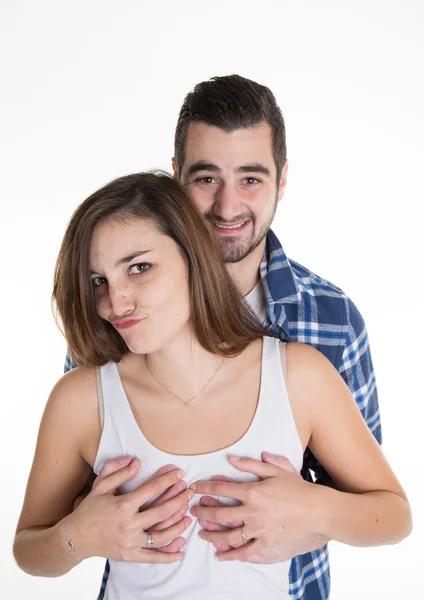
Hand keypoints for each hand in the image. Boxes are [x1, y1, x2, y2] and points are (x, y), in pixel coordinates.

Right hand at [67, 458, 192, 562]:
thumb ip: (118, 472)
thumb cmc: (89, 509)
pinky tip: (181, 552)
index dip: (168, 480)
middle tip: (190, 492)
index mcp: (123, 504)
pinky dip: (168, 556)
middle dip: (180, 499)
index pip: (152, 489)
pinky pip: (153, 557)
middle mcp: (129, 524)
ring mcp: (130, 542)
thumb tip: (136, 461)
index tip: (180, 474)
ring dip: (179, 526)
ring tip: (189, 517)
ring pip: (162, 535)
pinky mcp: (130, 556)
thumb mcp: (101, 486)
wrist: (75, 538)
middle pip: (162, 511)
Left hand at [191, 452, 328, 562]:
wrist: (317, 510)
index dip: (205, 487)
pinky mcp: (267, 545)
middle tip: (192, 510)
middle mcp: (253, 511)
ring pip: (227, 535)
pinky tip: (220, 554)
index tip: (194, 488)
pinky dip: (230, 555)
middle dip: (202, 510)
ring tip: (202, 532)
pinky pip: (244, 552)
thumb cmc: (297, 488)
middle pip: (219, 512)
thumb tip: (231, 459)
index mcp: (253, 491)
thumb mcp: (275, 470)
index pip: (221, 488)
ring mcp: (259, 530)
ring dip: (211, 534)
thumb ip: (251, 464)